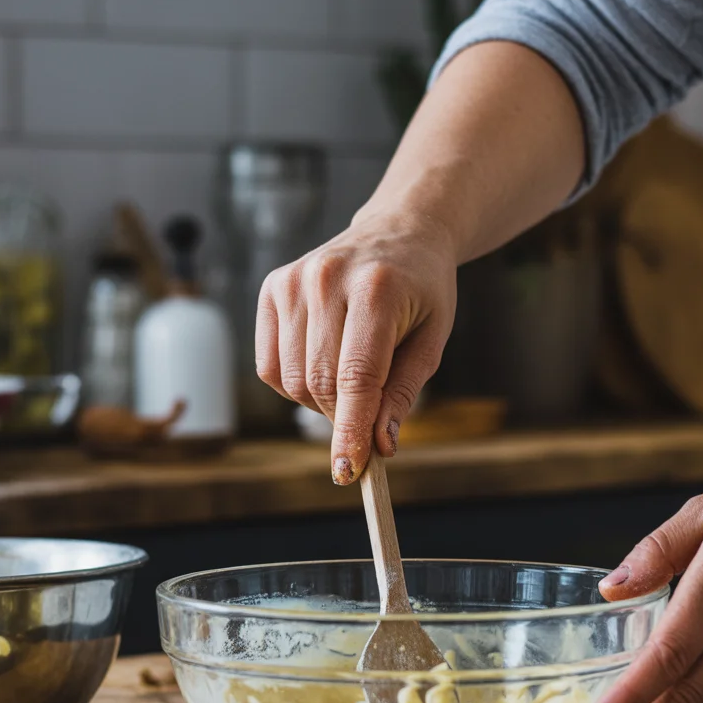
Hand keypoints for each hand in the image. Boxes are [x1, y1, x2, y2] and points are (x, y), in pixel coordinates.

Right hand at [255, 209, 456, 483]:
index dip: (350, 430)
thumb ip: (402, 394)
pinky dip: (295, 383)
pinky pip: (270, 365)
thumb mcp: (431, 342)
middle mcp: (326, 279)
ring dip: (320, 401)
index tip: (348, 471)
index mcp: (376, 290)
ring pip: (292, 380)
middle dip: (342, 418)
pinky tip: (324, 363)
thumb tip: (379, 447)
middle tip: (368, 419)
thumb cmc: (423, 291)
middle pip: (319, 383)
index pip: (355, 376)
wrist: (400, 231)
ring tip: (352, 378)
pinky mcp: (272, 288)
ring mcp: (292, 281)